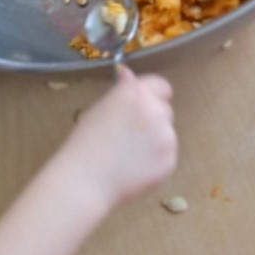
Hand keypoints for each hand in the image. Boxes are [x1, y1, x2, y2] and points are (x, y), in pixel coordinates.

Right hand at [68, 66, 176, 209]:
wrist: (85, 181)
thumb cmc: (85, 144)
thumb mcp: (99, 109)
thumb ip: (121, 92)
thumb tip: (127, 73)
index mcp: (135, 93)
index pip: (161, 86)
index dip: (152, 96)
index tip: (142, 108)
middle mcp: (155, 110)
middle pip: (164, 110)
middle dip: (153, 120)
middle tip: (129, 137)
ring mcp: (166, 136)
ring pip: (167, 134)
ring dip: (154, 142)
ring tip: (128, 156)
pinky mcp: (170, 160)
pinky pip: (167, 157)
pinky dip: (155, 162)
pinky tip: (133, 169)